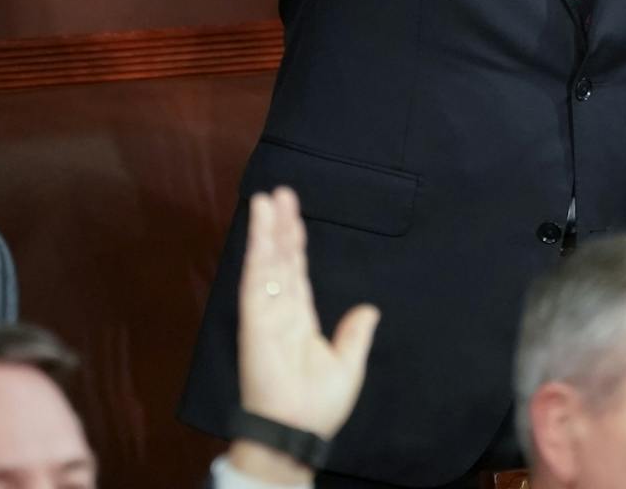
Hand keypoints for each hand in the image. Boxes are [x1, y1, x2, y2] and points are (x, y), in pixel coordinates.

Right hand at [228, 188, 377, 483]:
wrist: (297, 432)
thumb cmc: (318, 406)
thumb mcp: (348, 366)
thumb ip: (355, 335)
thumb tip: (370, 309)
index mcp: (300, 319)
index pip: (296, 271)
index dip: (294, 242)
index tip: (292, 213)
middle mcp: (281, 310)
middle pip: (280, 260)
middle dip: (280, 226)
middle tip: (281, 192)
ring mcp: (266, 313)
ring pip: (267, 263)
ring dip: (267, 230)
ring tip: (268, 198)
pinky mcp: (254, 320)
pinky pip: (256, 280)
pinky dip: (257, 252)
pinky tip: (260, 228)